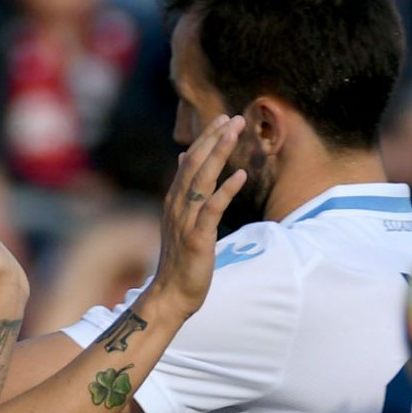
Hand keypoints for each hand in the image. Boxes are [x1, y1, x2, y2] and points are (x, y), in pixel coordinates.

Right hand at [145, 115, 247, 315]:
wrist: (170, 294)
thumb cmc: (179, 259)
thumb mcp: (179, 219)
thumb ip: (182, 189)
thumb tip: (182, 159)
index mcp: (174, 200)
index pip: (190, 161)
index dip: (207, 139)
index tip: (224, 120)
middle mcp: (177, 206)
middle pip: (195, 163)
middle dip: (215, 138)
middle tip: (235, 118)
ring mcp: (186, 221)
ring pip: (202, 179)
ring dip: (219, 153)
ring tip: (236, 132)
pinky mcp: (197, 239)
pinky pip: (212, 209)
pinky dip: (226, 190)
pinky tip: (241, 174)